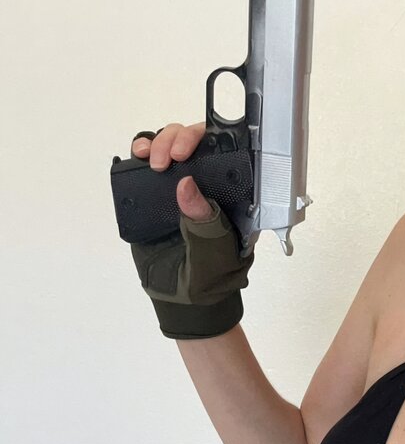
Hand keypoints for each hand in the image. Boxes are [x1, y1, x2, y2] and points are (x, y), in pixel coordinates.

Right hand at [128, 122, 253, 339]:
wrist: (181, 303)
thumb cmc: (208, 280)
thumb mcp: (212, 253)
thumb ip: (204, 222)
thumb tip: (186, 183)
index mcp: (230, 197)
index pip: (224, 154)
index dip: (206, 141)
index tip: (188, 154)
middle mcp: (205, 187)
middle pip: (192, 143)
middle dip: (175, 140)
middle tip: (164, 161)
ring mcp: (177, 191)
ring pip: (167, 148)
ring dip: (156, 142)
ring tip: (148, 156)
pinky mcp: (152, 198)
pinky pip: (145, 168)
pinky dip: (139, 154)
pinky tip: (136, 157)